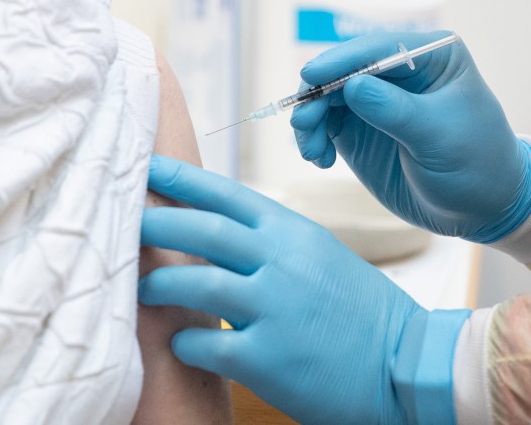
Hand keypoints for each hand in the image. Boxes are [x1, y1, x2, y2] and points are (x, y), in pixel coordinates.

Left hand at [139, 156, 467, 424]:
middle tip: (123, 221)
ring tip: (140, 290)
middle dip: (154, 221)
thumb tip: (212, 230)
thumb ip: (271, 242)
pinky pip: (205, 344)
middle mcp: (281, 262)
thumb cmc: (360, 312)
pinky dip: (183, 342)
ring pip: (195, 282)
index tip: (144, 164)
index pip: (225, 194)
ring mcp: (274, 308)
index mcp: (293, 232)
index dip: (180, 178)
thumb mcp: (320, 257)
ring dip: (158, 284)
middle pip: (201, 229)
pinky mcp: (268, 358)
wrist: (406, 366)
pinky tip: (179, 343)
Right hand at [290, 31, 530, 242]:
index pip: (378, 48)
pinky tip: (319, 158)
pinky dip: (315, 137)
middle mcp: (398, 71)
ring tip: (311, 150)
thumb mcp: (441, 137)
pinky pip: (326, 123)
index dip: (342, 60)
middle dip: (318, 94)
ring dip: (311, 119)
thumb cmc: (478, 163)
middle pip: (344, 69)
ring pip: (327, 96)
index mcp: (431, 56)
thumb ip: (396, 111)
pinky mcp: (361, 127)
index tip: (312, 77)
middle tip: (304, 123)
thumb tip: (352, 86)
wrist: (483, 207)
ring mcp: (376, 99)